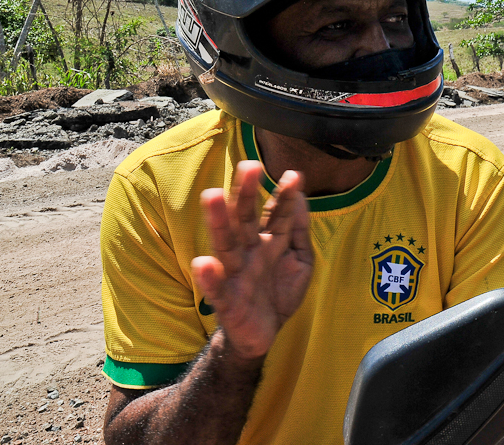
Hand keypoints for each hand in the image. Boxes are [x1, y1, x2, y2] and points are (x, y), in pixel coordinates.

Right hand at [191, 162, 313, 360]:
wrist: (262, 336)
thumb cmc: (278, 293)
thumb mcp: (300, 260)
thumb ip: (299, 231)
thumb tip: (300, 196)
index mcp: (268, 242)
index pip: (276, 214)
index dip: (284, 196)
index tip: (294, 175)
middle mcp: (249, 252)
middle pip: (245, 219)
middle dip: (246, 194)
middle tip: (249, 166)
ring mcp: (235, 275)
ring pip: (226, 244)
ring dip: (218, 221)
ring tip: (211, 195)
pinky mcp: (226, 302)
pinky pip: (217, 289)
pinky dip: (209, 277)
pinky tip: (203, 263)